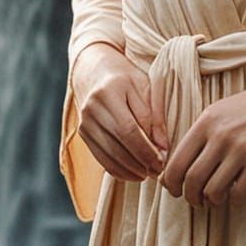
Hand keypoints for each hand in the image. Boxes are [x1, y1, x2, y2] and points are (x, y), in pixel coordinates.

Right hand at [72, 42, 167, 182]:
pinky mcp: (82, 134)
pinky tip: (133, 173)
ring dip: (130, 170)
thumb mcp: (144, 87)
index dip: (146, 150)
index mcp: (109, 92)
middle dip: (140, 163)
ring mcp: (84, 122)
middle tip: (158, 172)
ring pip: (108, 156)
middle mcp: (92, 108)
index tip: (162, 161)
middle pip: (117, 145)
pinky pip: (101, 158)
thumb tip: (163, 148)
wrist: (94, 71)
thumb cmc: (125, 77)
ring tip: (148, 174)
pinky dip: (118, 170)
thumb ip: (154, 116)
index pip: (128, 129)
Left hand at [160, 70, 245, 208]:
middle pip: (191, 180)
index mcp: (207, 120)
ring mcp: (240, 148)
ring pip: (212, 191)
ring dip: (212, 201)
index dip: (171, 183)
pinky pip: (239, 194)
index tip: (175, 191)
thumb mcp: (224, 110)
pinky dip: (235, 202)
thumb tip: (183, 163)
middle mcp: (220, 134)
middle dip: (190, 197)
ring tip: (217, 199)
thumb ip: (204, 132)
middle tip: (196, 201)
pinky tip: (238, 195)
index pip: (176, 160)